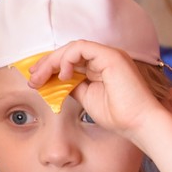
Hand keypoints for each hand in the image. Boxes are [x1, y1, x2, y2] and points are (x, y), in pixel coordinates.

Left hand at [26, 40, 168, 139]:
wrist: (137, 123)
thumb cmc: (117, 114)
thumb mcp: (85, 97)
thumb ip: (71, 86)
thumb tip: (53, 80)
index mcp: (99, 67)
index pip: (70, 59)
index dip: (50, 66)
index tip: (34, 78)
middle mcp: (104, 58)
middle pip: (68, 52)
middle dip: (47, 63)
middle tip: (33, 77)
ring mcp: (108, 55)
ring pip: (73, 48)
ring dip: (53, 61)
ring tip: (42, 77)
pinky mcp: (111, 56)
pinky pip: (82, 48)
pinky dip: (67, 59)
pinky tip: (63, 75)